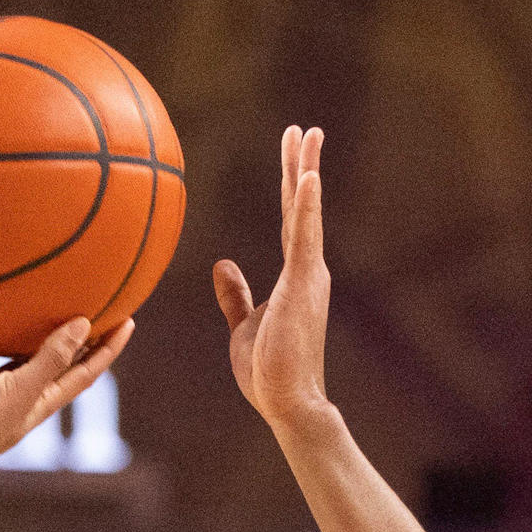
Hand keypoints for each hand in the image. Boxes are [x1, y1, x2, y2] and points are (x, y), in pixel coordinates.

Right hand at [0, 314, 135, 474]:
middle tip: (93, 298)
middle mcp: (18, 389)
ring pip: (15, 348)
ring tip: (44, 294)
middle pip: (56, 357)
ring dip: (30, 326)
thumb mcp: (22, 391)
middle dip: (76, 333)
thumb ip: (51, 358)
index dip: (107, 348)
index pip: (85, 371)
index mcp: (41, 400)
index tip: (127, 319)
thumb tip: (84, 323)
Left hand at [213, 125, 332, 428]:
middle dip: (302, 165)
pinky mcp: (302, 285)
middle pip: (301, 207)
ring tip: (309, 135)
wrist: (286, 402)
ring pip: (305, 212)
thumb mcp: (242, 325)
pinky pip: (304, 237)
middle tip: (305, 129)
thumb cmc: (268, 371)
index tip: (293, 154)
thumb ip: (235, 294)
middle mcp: (307, 269)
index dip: (291, 186)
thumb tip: (222, 264)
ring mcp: (307, 275)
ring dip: (306, 171)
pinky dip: (306, 206)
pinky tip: (307, 177)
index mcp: (294, 276)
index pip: (290, 220)